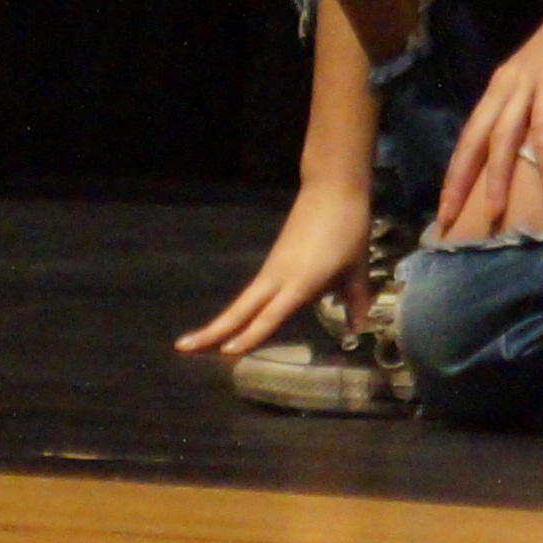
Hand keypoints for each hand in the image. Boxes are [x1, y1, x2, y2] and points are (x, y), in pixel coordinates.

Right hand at [174, 172, 378, 359]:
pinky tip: (239, 321)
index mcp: (299, 283)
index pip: (269, 316)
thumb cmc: (347, 229)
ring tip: (202, 341)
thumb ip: (356, 300)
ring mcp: (274, 267)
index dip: (249, 336)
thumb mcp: (356, 269)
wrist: (331, 189)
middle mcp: (278, 278)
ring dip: (224, 320)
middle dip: (212, 330)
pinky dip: (243, 308)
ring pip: (244, 301)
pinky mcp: (275, 258)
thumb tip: (359, 329)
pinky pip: (256, 290)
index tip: (225, 353)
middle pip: (240, 309)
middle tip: (182, 347)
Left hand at [438, 0, 542, 242]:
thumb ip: (530, 105)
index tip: (445, 208)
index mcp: (499, 89)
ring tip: (494, 215)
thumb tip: (527, 141)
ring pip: (503, 138)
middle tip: (448, 220)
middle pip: (474, 141)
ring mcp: (527, 82)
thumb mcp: (541, 78)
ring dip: (497, 178)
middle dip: (459, 182)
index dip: (455, 173)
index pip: (469, 137)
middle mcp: (505, 87)